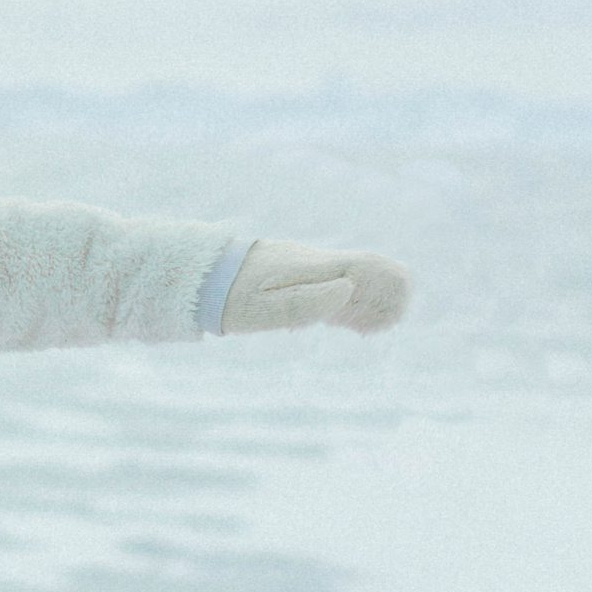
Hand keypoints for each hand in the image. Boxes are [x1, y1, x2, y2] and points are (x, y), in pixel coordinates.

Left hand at [221, 240, 411, 335]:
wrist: (203, 275)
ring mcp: (312, 266)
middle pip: (372, 270)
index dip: (388, 291)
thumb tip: (348, 290)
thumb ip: (305, 302)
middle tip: (364, 329)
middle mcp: (318, 262)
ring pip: (358, 278)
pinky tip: (340, 323)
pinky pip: (340, 283)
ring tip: (352, 328)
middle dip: (381, 301)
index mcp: (314, 267)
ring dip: (366, 305)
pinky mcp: (303, 274)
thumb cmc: (231, 297)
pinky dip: (349, 304)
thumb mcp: (262, 308)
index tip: (374, 323)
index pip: (370, 266)